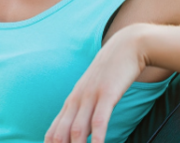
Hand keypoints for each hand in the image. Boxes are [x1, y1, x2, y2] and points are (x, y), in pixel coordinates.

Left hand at [44, 24, 148, 142]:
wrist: (126, 46)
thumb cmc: (111, 72)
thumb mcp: (94, 90)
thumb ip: (86, 108)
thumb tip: (82, 130)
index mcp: (72, 101)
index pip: (53, 132)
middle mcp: (77, 100)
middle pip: (60, 134)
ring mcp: (91, 96)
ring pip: (77, 130)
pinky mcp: (107, 94)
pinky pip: (100, 120)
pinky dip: (98, 137)